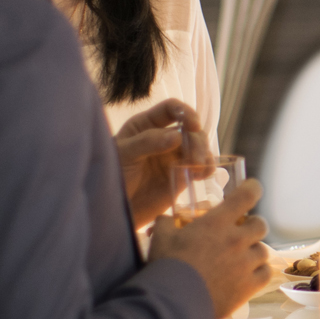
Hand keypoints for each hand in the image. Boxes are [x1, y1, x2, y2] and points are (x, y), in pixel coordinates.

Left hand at [117, 99, 203, 229]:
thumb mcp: (124, 155)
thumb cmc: (112, 176)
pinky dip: (207, 168)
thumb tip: (178, 136)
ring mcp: (174, 156)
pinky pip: (201, 166)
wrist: (114, 209)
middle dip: (197, 141)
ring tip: (199, 169)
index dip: (185, 112)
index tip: (193, 125)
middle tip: (195, 160)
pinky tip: (202, 174)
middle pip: (190, 129)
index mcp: (147, 125)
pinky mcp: (182, 174)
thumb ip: (148, 142)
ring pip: (200, 146)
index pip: (171, 109)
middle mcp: (163, 137)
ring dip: (204, 154)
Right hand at [148, 178, 270, 318]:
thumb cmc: (167, 267)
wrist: (173, 302)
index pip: (247, 195)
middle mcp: (237, 240)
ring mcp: (246, 263)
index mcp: (217, 223)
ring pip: (263, 250)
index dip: (252, 189)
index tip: (251, 188)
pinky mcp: (249, 286)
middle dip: (252, 225)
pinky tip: (247, 275)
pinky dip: (259, 272)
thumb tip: (166, 219)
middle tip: (241, 232)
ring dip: (253, 251)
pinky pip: (265, 273)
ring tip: (240, 258)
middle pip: (260, 224)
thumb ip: (167, 223)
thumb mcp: (161, 238)